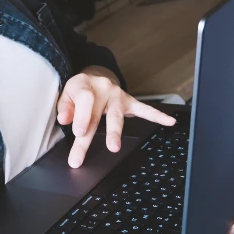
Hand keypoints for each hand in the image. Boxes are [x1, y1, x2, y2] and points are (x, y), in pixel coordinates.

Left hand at [57, 66, 175, 167]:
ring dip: (115, 132)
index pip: (84, 99)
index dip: (81, 116)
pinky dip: (157, 116)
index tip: (79, 132)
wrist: (96, 76)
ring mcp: (118, 96)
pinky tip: (169, 122)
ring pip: (117, 116)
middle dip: (87, 139)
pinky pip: (144, 109)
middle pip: (96, 115)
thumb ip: (65, 106)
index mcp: (84, 85)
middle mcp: (103, 89)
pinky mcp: (129, 101)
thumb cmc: (80, 89)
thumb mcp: (67, 92)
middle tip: (79, 157)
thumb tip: (64, 120)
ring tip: (114, 147)